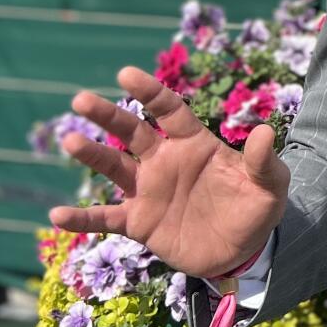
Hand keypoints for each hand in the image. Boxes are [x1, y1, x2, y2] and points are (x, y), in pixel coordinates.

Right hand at [47, 66, 288, 277]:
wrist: (242, 251)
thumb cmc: (255, 208)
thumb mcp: (269, 185)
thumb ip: (263, 161)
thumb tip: (265, 132)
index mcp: (194, 144)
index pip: (169, 111)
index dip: (149, 92)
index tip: (125, 74)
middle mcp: (165, 162)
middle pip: (132, 132)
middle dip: (108, 115)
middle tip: (81, 100)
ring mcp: (148, 191)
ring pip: (114, 168)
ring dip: (92, 155)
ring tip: (71, 141)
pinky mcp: (140, 223)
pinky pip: (105, 218)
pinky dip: (82, 218)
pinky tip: (57, 215)